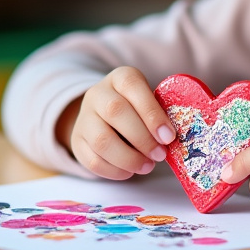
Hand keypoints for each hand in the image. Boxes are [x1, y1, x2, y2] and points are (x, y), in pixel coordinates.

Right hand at [62, 66, 177, 179]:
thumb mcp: (147, 101)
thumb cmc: (135, 109)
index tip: (168, 136)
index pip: (132, 87)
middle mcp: (98, 94)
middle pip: (115, 112)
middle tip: (160, 155)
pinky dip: (115, 171)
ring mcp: (84, 117)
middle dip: (143, 138)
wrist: (102, 115)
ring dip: (129, 158)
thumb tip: (171, 138)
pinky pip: (93, 160)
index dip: (152, 113)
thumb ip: (159, 113)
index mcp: (120, 78)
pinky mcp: (77, 141)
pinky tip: (130, 171)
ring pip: (102, 141)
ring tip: (147, 166)